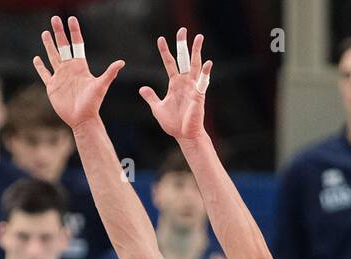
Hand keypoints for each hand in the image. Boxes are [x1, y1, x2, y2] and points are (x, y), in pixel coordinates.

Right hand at [32, 16, 123, 131]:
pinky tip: (37, 58)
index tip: (71, 19)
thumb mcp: (101, 86)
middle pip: (63, 47)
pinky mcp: (53, 87)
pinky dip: (40, 67)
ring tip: (45, 33)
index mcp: (80, 66)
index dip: (74, 32)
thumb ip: (110, 73)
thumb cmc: (93, 103)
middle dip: (59, 33)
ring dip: (49, 45)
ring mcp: (60, 77)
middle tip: (55, 18)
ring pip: (53, 57)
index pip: (77, 44)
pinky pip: (45, 74)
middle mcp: (70, 69)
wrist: (83, 119)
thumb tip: (122, 62)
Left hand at [139, 27, 210, 143]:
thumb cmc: (173, 123)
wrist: (184, 135)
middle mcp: (185, 82)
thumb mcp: (158, 108)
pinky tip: (208, 63)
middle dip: (183, 44)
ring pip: (195, 65)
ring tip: (199, 37)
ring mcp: (193, 87)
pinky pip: (203, 82)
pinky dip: (206, 72)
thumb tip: (141, 88)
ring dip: (197, 51)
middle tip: (182, 30)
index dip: (165, 51)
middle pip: (184, 59)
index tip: (160, 39)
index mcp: (175, 83)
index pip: (169, 63)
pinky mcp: (199, 95)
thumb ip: (151, 97)